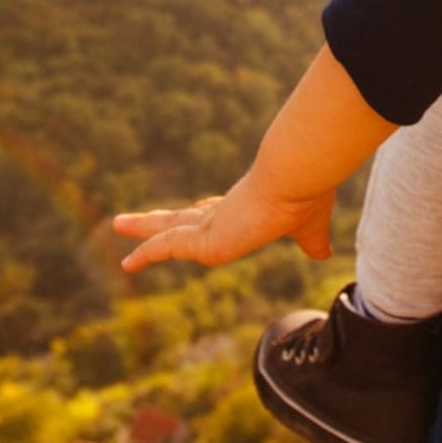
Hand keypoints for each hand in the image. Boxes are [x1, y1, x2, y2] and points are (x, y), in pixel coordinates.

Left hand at [113, 173, 334, 273]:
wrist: (295, 178)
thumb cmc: (306, 196)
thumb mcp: (311, 228)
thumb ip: (313, 242)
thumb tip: (325, 254)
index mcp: (246, 207)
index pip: (217, 213)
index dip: (204, 215)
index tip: (194, 213)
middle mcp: (224, 211)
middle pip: (185, 217)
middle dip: (163, 219)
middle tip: (139, 219)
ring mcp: (212, 224)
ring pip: (168, 228)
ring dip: (143, 227)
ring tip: (116, 223)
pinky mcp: (204, 239)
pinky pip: (166, 247)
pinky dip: (146, 254)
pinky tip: (127, 264)